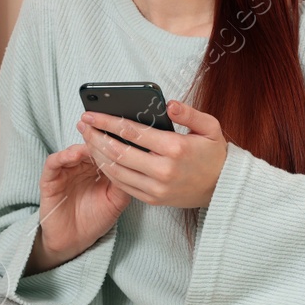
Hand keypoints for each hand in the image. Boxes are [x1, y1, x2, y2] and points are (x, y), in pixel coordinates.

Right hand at [31, 142, 130, 272]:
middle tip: (104, 128)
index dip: (113, 141)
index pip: (106, 149)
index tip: (123, 132)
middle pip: (89, 146)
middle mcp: (82, 167)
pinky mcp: (50, 179)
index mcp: (99, 170)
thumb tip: (138, 161)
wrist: (74, 241)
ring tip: (90, 142)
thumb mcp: (116, 200)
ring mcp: (65, 171)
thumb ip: (125, 181)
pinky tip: (73, 155)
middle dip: (97, 138)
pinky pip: (53, 163)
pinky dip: (62, 156)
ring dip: (81, 145)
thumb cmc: (95, 220)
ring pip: (72, 151)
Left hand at [76, 99, 227, 208]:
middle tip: (82, 125)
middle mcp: (163, 170)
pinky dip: (108, 172)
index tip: (91, 114)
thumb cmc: (214, 154)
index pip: (132, 132)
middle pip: (119, 152)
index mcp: (175, 148)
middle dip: (96, 137)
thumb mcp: (210, 127)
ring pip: (117, 171)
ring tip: (87, 140)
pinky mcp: (153, 199)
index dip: (107, 121)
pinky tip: (100, 159)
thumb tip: (169, 104)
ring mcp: (157, 188)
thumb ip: (189, 113)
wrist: (222, 187)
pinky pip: (123, 185)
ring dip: (98, 155)